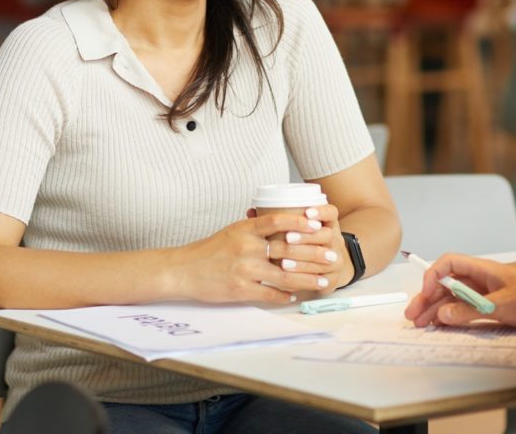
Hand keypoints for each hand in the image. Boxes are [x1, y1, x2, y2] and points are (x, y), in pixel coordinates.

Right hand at [170, 213, 335, 304]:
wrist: (183, 270)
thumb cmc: (209, 250)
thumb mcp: (233, 231)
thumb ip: (255, 228)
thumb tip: (282, 223)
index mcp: (245, 229)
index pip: (278, 220)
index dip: (301, 221)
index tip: (319, 223)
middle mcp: (247, 247)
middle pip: (288, 249)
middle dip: (314, 254)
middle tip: (332, 256)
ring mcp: (244, 269)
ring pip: (284, 275)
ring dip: (307, 278)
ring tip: (323, 280)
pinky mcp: (240, 289)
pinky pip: (269, 293)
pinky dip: (285, 295)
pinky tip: (296, 296)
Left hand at [254, 204, 350, 292]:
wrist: (325, 269)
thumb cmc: (303, 245)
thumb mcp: (295, 231)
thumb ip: (275, 221)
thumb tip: (251, 211)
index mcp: (327, 224)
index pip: (331, 212)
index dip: (320, 211)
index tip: (306, 212)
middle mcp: (335, 239)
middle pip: (327, 235)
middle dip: (306, 237)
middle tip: (287, 238)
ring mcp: (337, 259)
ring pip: (325, 258)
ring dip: (303, 260)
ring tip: (284, 263)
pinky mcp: (333, 279)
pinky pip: (323, 279)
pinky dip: (307, 280)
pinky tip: (292, 280)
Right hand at [404, 253, 515, 327]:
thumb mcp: (501, 305)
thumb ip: (471, 310)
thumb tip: (443, 315)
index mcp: (482, 269)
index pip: (449, 263)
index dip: (433, 275)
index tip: (425, 291)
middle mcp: (479, 278)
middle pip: (446, 283)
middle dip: (427, 297)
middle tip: (413, 314)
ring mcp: (482, 292)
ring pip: (451, 297)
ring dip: (435, 309)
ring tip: (420, 323)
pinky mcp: (487, 305)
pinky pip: (462, 308)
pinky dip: (449, 315)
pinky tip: (439, 324)